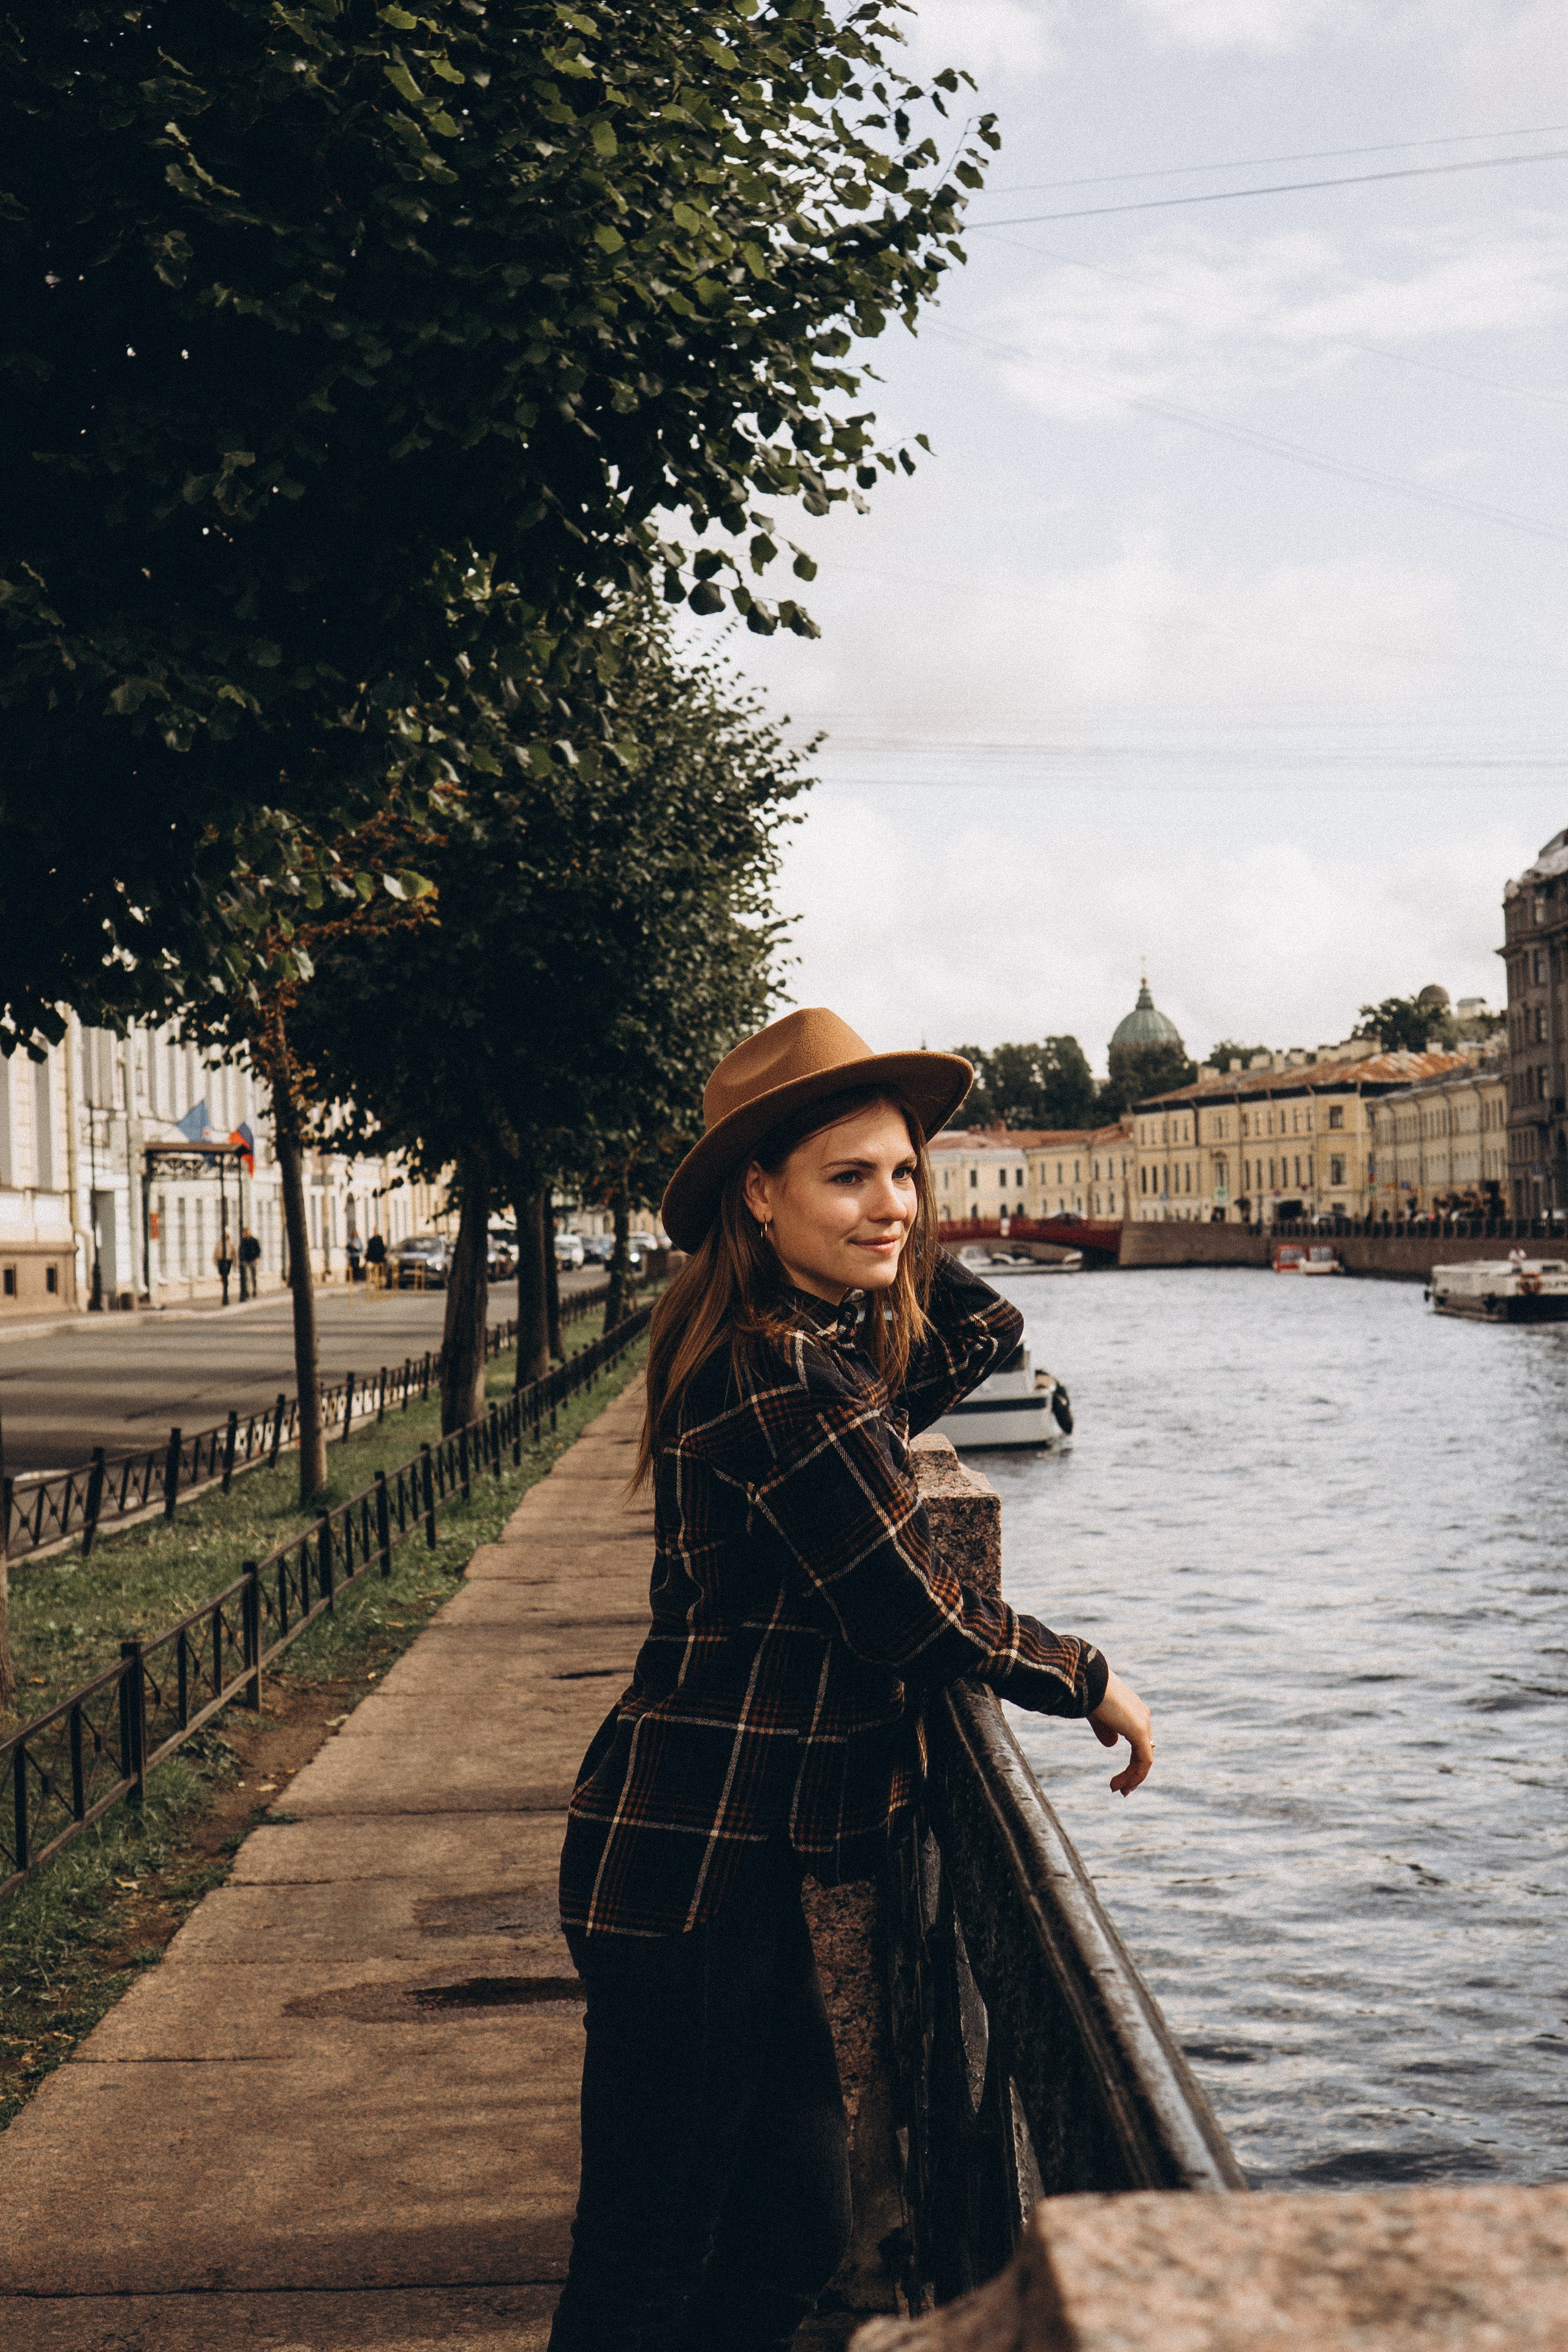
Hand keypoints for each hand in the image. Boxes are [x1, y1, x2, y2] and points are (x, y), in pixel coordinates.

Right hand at [1089, 1669, 1154, 1795]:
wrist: (1090, 1680)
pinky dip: (1135, 1775)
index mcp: (1134, 1711)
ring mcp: (1143, 1724)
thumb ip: (1105, 1730)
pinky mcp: (1140, 1732)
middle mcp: (1143, 1717)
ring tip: (1118, 1790)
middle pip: (1144, 1752)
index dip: (1131, 1761)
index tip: (1118, 1776)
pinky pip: (1143, 1761)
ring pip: (1144, 1759)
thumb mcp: (1097, 1715)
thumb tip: (1112, 1744)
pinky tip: (1123, 1785)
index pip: (1139, 1741)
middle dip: (1133, 1773)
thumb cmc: (1090, 1693)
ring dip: (1132, 1778)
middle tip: (1120, 1790)